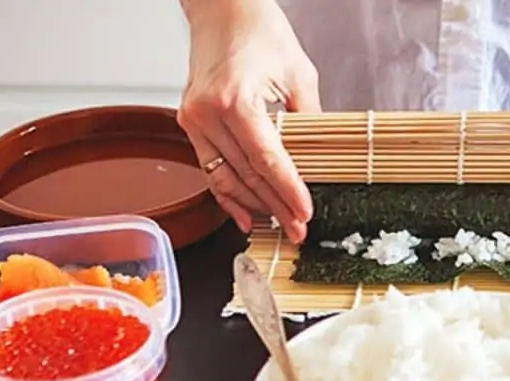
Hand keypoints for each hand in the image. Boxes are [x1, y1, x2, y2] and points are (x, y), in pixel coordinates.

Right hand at [177, 0, 319, 240]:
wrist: (223, 9)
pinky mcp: (190, 123)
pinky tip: (246, 216)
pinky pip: (210, 168)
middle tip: (298, 230)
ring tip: (279, 226)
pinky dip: (228, 194)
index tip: (305, 212)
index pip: (267, 159)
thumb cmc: (259, 31)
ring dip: (254, 206)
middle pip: (247, 174)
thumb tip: (319, 161)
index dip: (288, 190)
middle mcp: (208, 113)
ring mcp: (194, 119)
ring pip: (225, 178)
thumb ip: (308, 120)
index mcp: (235, 99)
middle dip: (276, 207)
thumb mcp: (299, 74)